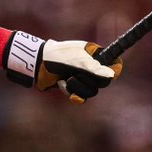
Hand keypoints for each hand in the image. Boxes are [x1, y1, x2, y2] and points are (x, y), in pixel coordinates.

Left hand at [3, 32, 121, 103]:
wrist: (37, 65)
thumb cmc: (58, 57)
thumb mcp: (77, 61)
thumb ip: (95, 68)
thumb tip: (112, 75)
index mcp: (95, 54)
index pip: (114, 63)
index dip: (115, 69)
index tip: (112, 74)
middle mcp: (91, 66)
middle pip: (104, 82)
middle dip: (89, 81)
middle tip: (78, 74)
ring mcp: (82, 77)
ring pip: (91, 91)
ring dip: (78, 87)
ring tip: (67, 79)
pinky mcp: (73, 88)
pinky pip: (80, 97)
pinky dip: (70, 92)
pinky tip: (61, 84)